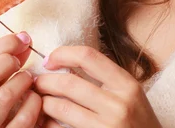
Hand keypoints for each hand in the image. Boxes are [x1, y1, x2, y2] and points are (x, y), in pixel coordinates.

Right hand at [0, 32, 43, 127]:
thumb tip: (23, 39)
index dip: (5, 44)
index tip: (22, 39)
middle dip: (6, 63)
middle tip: (18, 62)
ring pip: (3, 98)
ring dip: (22, 81)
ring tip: (27, 79)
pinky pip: (22, 120)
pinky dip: (33, 104)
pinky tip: (33, 99)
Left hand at [33, 46, 161, 127]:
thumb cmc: (138, 122)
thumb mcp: (130, 94)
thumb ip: (105, 78)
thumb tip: (64, 63)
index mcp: (127, 85)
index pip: (88, 56)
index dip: (62, 54)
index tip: (49, 60)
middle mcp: (118, 105)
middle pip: (69, 83)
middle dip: (44, 81)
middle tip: (36, 82)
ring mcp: (107, 127)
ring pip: (60, 107)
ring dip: (43, 103)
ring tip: (39, 101)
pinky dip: (48, 124)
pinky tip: (46, 121)